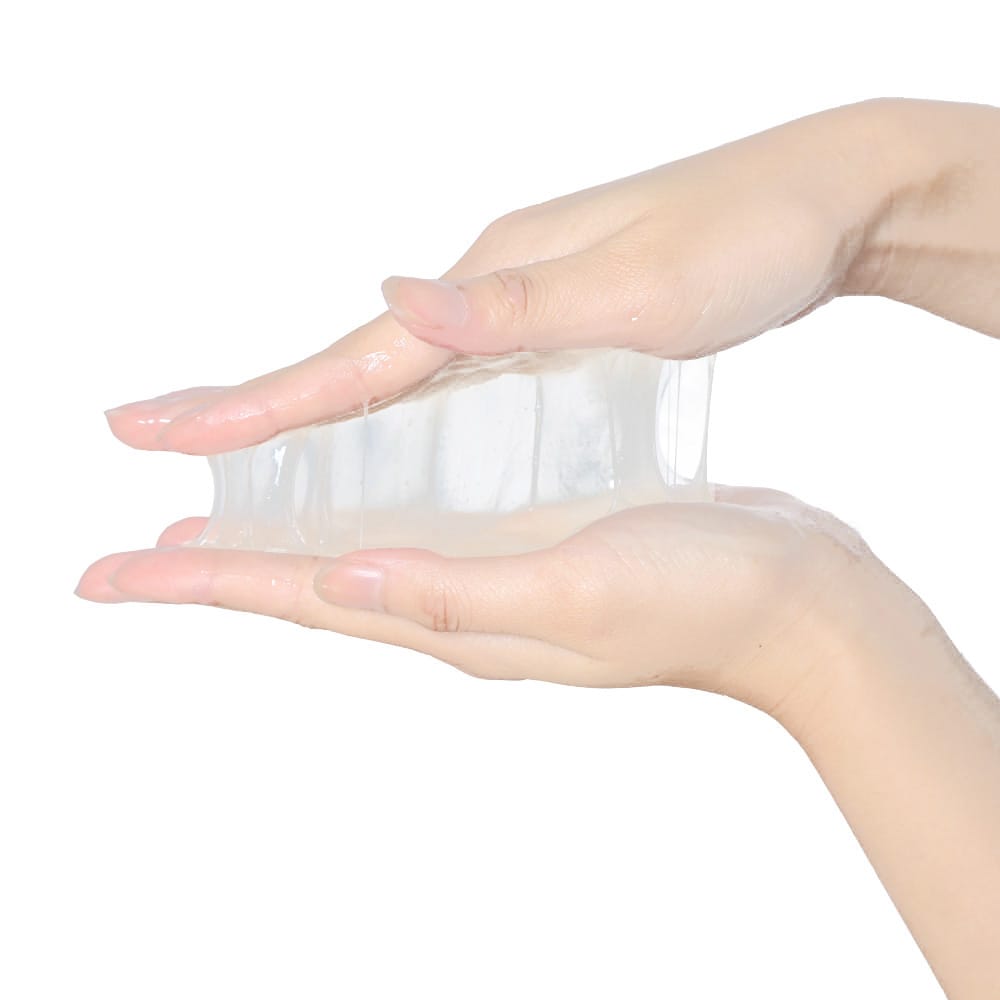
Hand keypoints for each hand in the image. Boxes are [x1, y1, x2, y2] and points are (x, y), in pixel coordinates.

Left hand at [75, 485, 880, 714]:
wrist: (794, 598)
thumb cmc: (696, 597)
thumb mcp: (571, 592)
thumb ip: (453, 591)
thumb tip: (337, 581)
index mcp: (454, 616)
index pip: (297, 600)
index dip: (202, 582)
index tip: (112, 571)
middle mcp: (460, 601)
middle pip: (310, 584)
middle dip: (222, 566)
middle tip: (145, 549)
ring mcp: (495, 573)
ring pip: (360, 554)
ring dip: (287, 540)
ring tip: (229, 522)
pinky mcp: (532, 541)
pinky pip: (422, 527)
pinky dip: (368, 512)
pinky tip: (358, 492)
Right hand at [103, 99, 896, 455]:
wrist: (826, 200)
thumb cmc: (748, 245)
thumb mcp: (641, 290)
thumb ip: (515, 311)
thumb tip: (389, 305)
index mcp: (495, 285)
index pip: (353, 365)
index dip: (255, 406)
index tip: (161, 431)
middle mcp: (490, 287)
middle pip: (350, 362)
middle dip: (252, 403)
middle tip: (158, 429)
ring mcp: (518, 298)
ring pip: (393, 368)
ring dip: (315, 405)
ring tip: (244, 436)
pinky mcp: (553, 315)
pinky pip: (448, 371)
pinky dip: (395, 402)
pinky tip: (388, 423)